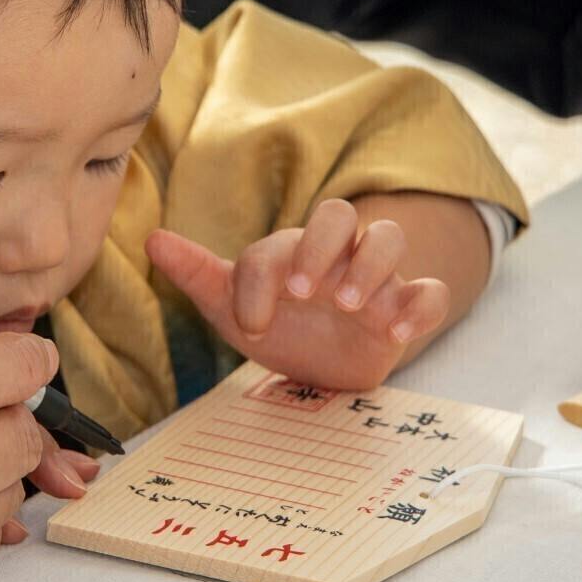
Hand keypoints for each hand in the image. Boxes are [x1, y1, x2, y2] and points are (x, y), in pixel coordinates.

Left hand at [145, 198, 452, 391]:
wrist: (321, 366)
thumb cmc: (277, 325)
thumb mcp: (232, 307)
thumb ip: (197, 274)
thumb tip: (151, 240)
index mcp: (292, 249)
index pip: (277, 245)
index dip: (261, 279)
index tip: (251, 325)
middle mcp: (336, 254)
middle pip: (341, 215)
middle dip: (321, 247)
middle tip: (302, 291)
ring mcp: (375, 279)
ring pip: (388, 239)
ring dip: (370, 266)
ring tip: (350, 305)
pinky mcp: (405, 309)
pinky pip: (430, 293)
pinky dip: (419, 307)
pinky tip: (397, 333)